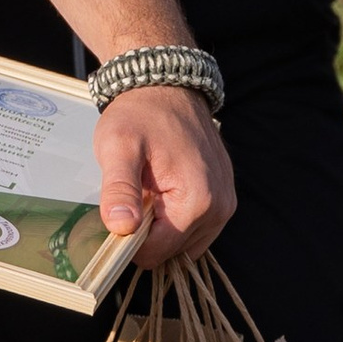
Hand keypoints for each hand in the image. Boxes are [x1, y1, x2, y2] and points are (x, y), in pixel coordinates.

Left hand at [93, 84, 233, 267]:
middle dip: (146, 233)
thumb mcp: (118, 147)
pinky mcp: (224, 198)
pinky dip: (174, 218)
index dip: (128, 240)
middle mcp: (220, 209)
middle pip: (171, 251)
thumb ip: (120, 189)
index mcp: (197, 202)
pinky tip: (160, 192)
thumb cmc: (141, 115)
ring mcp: (225, 204)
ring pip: (184, 244)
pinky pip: (195, 228)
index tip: (116, 213)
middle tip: (132, 195)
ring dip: (160, 227)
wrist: (167, 88)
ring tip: (147, 191)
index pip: (155, 253)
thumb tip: (121, 227)